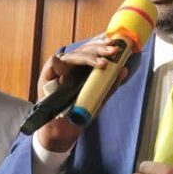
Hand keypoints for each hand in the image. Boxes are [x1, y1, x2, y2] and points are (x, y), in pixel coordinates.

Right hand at [36, 37, 126, 151]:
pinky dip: (64, 62)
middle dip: (100, 48)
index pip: (92, 49)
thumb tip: (124, 70)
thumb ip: (110, 85)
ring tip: (102, 63)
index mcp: (83, 66)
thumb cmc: (80, 110)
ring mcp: (60, 67)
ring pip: (73, 54)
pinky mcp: (48, 73)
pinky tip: (74, 66)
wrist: (63, 128)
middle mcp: (72, 63)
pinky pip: (56, 62)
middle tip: (113, 51)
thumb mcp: (99, 98)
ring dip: (88, 57)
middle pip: (85, 49)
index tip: (116, 45)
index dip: (103, 45)